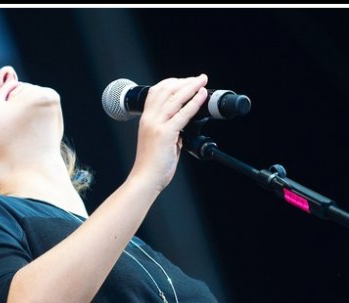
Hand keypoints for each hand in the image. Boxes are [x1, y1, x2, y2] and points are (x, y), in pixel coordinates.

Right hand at [130, 74, 207, 191]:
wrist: (146, 178)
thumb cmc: (152, 164)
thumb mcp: (159, 141)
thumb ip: (170, 130)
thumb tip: (183, 126)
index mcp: (146, 119)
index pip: (156, 92)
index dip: (172, 83)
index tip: (185, 81)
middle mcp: (149, 119)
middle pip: (166, 90)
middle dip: (184, 81)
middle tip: (199, 78)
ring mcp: (156, 125)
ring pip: (174, 98)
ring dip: (191, 87)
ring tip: (202, 81)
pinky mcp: (165, 133)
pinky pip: (182, 114)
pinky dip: (194, 102)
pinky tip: (201, 96)